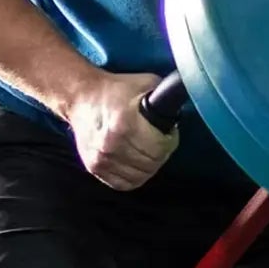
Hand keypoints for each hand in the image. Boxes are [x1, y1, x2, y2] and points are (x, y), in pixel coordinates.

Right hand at [65, 71, 178, 189]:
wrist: (81, 97)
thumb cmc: (116, 90)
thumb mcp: (146, 84)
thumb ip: (166, 96)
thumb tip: (187, 102)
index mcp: (126, 122)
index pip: (161, 147)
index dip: (170, 140)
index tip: (168, 133)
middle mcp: (112, 143)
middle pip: (152, 163)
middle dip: (161, 152)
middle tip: (158, 141)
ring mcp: (102, 158)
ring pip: (141, 176)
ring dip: (148, 165)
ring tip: (146, 150)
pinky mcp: (94, 167)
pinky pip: (124, 184)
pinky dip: (134, 176)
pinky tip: (134, 161)